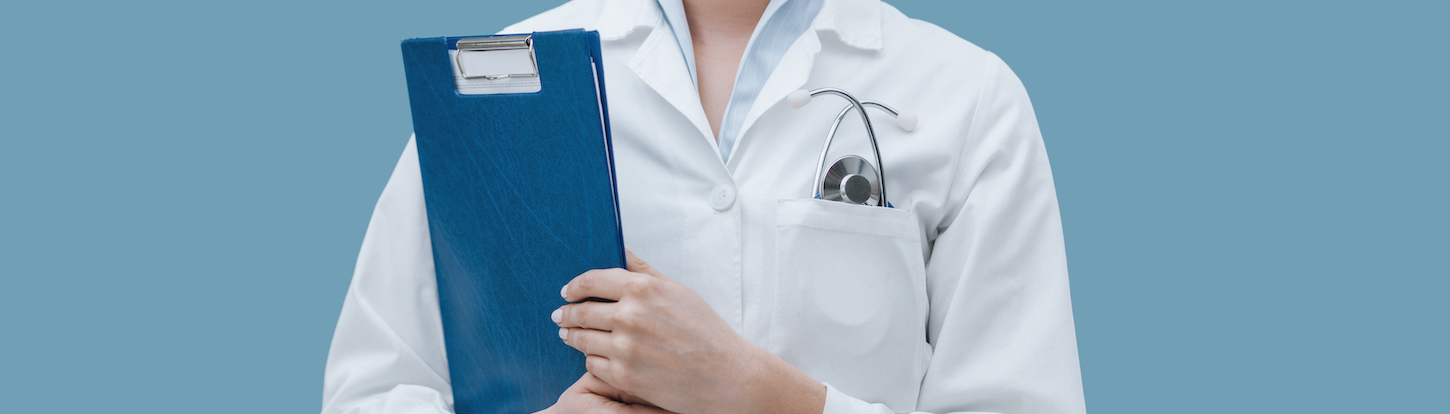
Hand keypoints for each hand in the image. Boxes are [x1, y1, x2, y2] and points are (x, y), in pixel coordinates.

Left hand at [553, 251, 824, 413]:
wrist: (725, 375)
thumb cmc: (706, 331)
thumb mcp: (678, 291)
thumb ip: (645, 271)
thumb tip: (622, 252)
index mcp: (643, 289)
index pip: (592, 281)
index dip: (574, 287)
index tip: (567, 292)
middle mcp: (630, 316)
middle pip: (582, 311)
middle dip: (567, 314)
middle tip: (560, 316)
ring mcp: (624, 347)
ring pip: (582, 338)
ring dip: (572, 336)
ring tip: (569, 336)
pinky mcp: (624, 374)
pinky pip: (592, 363)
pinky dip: (592, 359)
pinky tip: (595, 356)